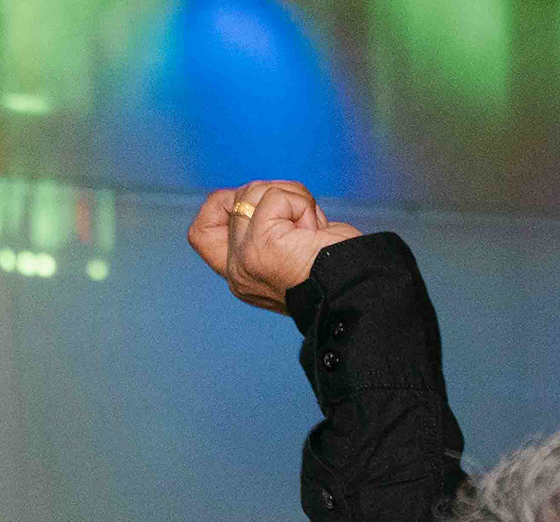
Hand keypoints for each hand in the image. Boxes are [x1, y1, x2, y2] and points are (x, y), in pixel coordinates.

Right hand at [187, 181, 362, 313]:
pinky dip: (302, 204)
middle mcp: (236, 272)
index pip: (200, 232)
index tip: (262, 207)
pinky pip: (275, 197)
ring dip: (294, 201)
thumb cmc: (337, 268)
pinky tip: (315, 231)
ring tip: (312, 232)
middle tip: (305, 227)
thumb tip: (254, 194)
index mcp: (241, 276)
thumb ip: (263, 226)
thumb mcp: (289, 246)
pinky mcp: (261, 246)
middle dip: (277, 197)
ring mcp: (244, 260)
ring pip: (255, 192)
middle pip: (235, 198)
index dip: (223, 204)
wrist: (358, 292)